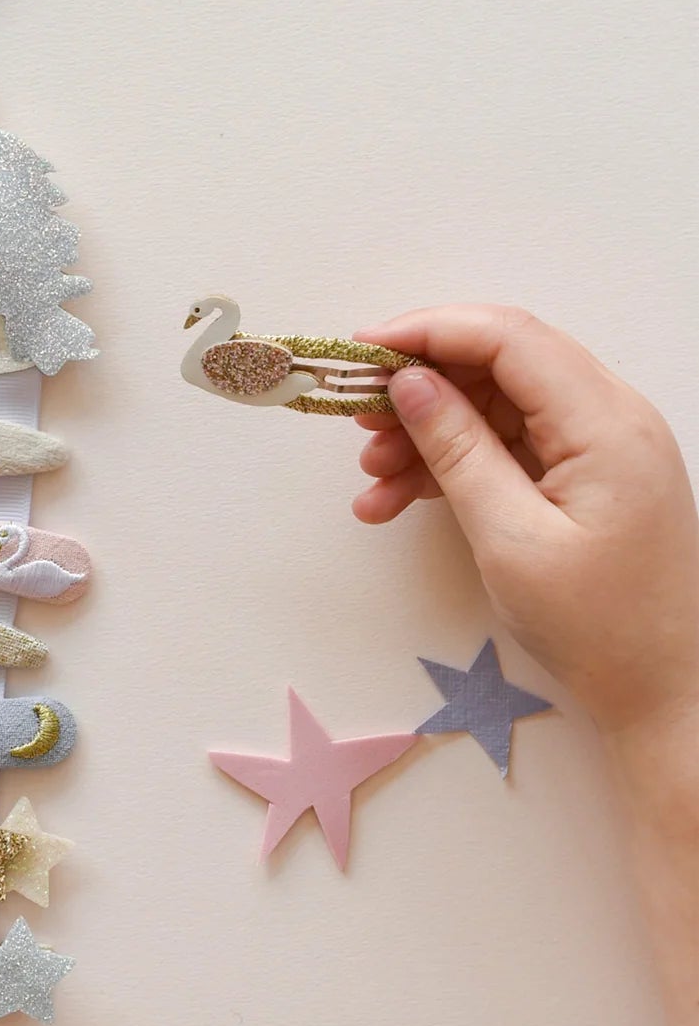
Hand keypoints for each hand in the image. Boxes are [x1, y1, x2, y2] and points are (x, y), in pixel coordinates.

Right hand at [352, 305, 698, 737]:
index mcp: (605, 423)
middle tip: (357, 417)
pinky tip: (398, 499)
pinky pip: (505, 442)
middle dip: (421, 383)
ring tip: (372, 477)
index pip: (508, 338)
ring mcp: (598, 444)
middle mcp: (609, 416)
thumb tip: (410, 382)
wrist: (668, 694)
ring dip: (427, 430)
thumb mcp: (511, 538)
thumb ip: (457, 449)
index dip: (429, 331)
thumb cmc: (600, 627)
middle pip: (498, 362)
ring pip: (493, 403)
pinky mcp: (584, 473)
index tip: (362, 352)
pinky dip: (450, 462)